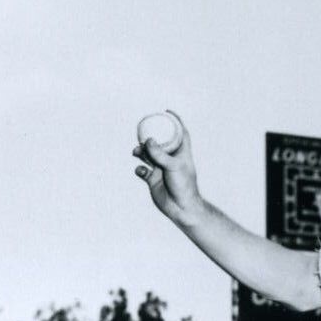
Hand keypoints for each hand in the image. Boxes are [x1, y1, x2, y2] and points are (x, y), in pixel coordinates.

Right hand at [133, 109, 204, 228]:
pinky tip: (142, 172)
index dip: (175, 121)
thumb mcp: (174, 166)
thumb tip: (147, 140)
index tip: (166, 111)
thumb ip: (160, 154)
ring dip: (140, 152)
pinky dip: (139, 169)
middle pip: (159, 142)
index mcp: (181, 153)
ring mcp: (161, 169)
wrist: (181, 209)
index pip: (180, 133)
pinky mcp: (153, 180)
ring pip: (147, 155)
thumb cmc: (183, 186)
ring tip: (136, 152)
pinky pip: (142, 170)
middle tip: (140, 134)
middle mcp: (171, 159)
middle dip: (148, 137)